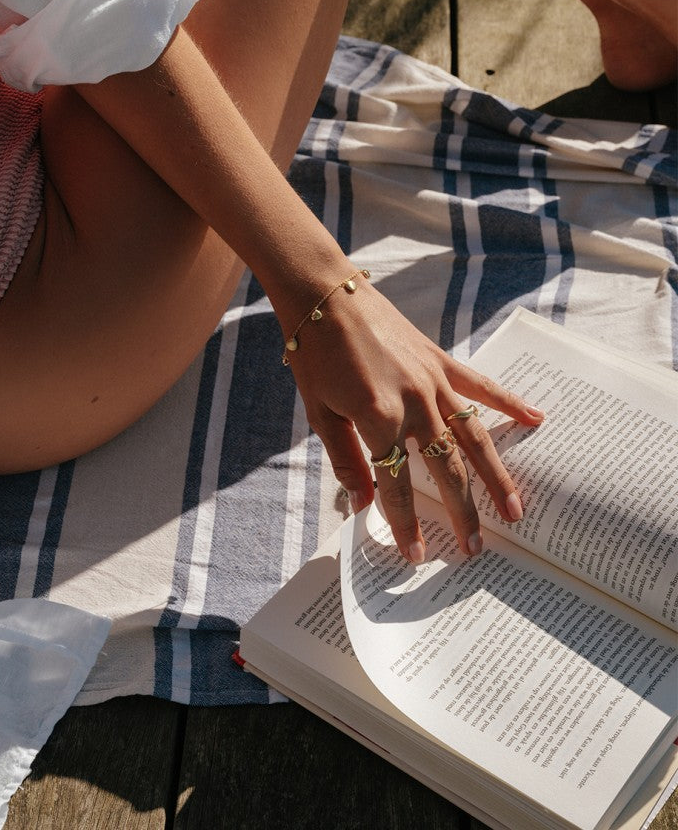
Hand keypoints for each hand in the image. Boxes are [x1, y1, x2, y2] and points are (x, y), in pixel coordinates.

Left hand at [284, 279, 543, 562]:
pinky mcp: (440, 360)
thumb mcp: (320, 412)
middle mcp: (414, 403)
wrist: (324, 296)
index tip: (416, 555)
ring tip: (515, 511)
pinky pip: (481, 387)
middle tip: (475, 548)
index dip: (406, 522)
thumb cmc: (314, 355)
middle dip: (462, 512)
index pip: (396, 484)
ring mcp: (433, 380)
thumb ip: (345, 460)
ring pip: (473, 437)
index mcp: (379, 418)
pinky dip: (510, 403)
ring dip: (495, 476)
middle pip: (447, 468)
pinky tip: (536, 420)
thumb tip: (361, 504)